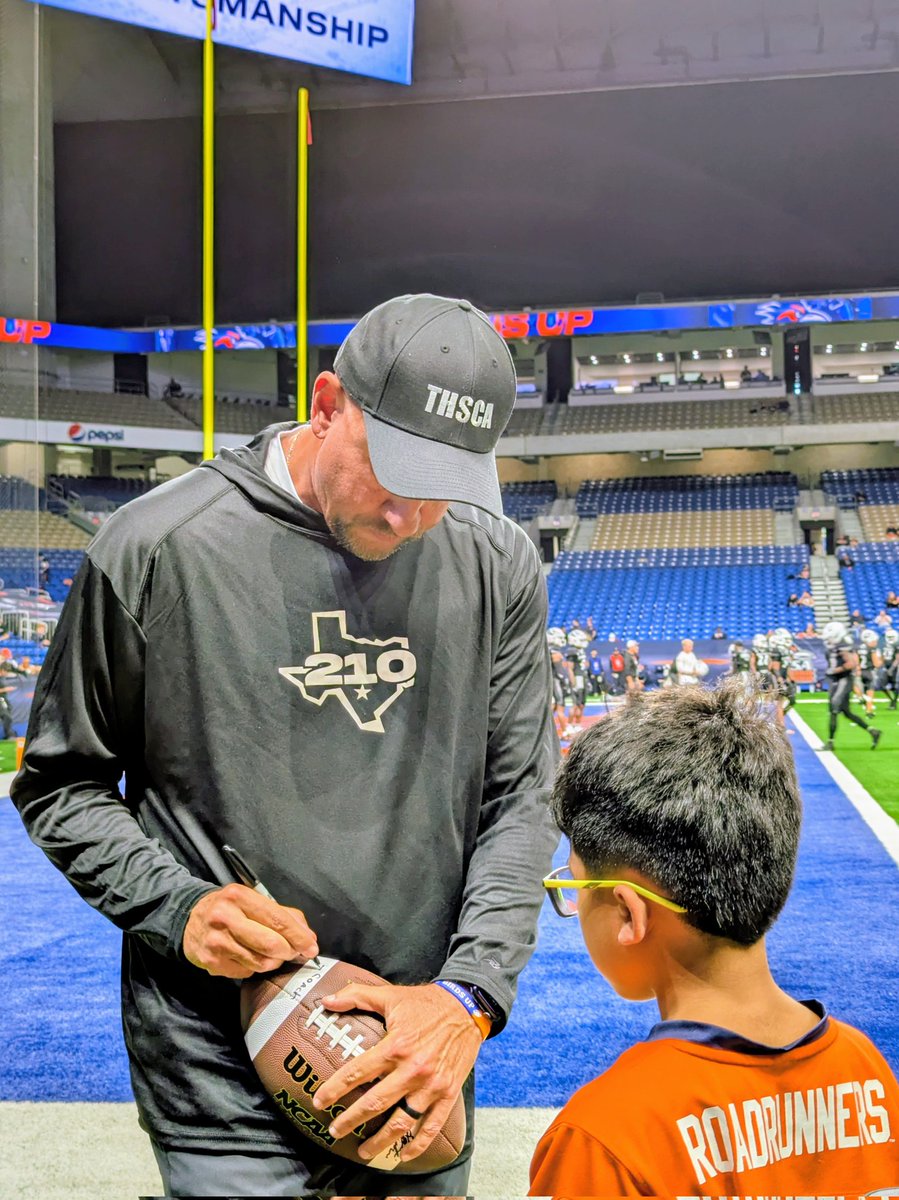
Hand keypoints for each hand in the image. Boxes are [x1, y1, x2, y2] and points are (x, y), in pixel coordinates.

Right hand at [183, 883, 318, 978]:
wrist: (189, 918)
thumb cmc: (230, 908)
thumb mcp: (253, 900)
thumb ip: (283, 914)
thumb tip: (309, 937)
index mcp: (239, 896)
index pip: (277, 919)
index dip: (298, 936)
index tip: (311, 947)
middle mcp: (225, 917)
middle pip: (270, 944)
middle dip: (288, 951)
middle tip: (294, 952)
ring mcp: (216, 942)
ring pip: (260, 962)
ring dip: (272, 961)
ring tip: (270, 953)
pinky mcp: (211, 962)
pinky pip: (245, 972)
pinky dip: (254, 967)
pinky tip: (248, 956)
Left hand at [312, 982, 482, 1164]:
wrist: (467, 1007)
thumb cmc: (425, 1002)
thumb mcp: (390, 995)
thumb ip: (357, 996)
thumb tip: (326, 1001)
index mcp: (395, 1045)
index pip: (357, 1072)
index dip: (334, 1089)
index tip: (319, 1101)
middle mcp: (412, 1069)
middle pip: (375, 1103)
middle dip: (350, 1120)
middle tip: (334, 1130)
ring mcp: (431, 1085)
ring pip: (401, 1122)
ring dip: (380, 1140)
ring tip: (363, 1150)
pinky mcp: (448, 1093)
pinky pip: (431, 1126)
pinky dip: (417, 1144)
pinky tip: (403, 1155)